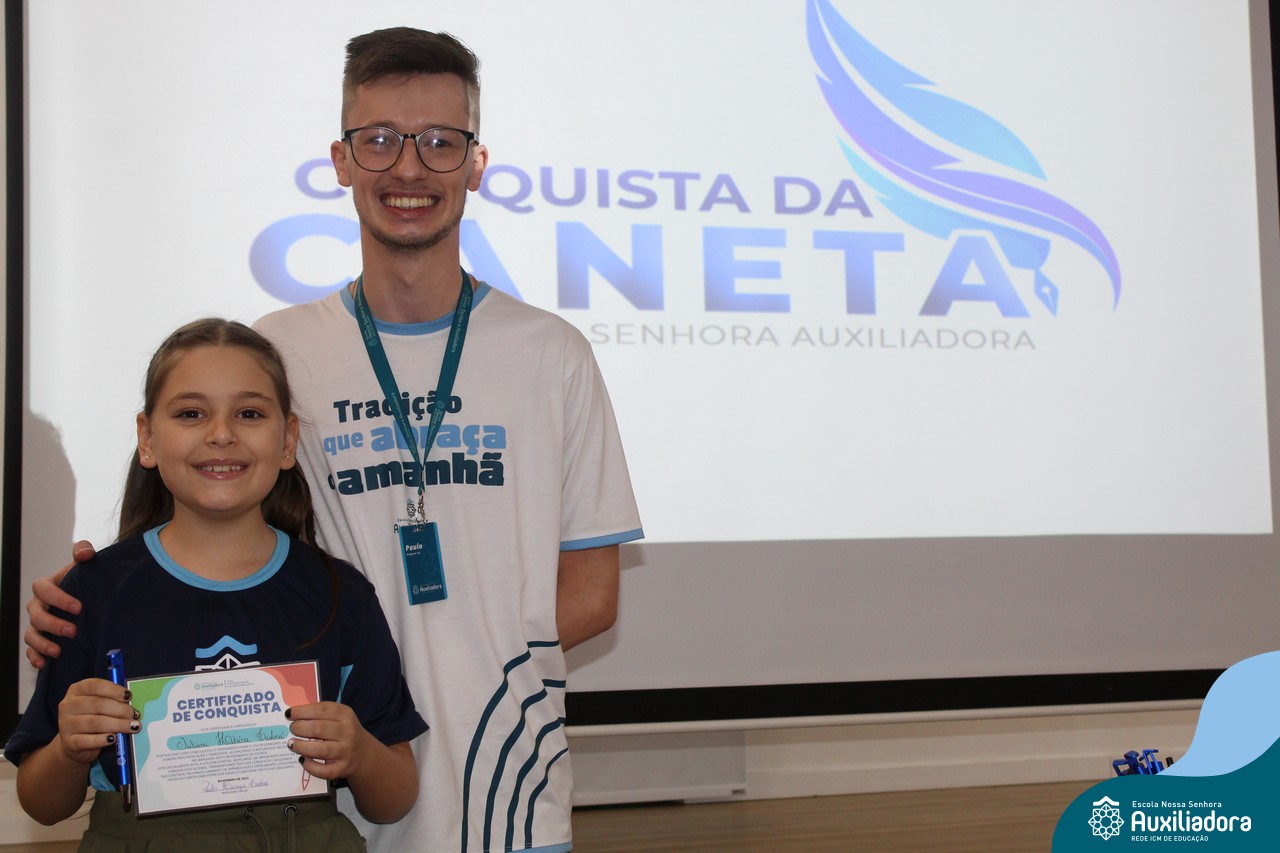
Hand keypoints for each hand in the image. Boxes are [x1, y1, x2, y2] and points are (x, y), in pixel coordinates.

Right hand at [25, 541, 95, 668]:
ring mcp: (36, 624)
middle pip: (36, 615)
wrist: (85, 600)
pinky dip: (35, 657)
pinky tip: (44, 664)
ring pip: (31, 635)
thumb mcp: (83, 567)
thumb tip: (85, 552)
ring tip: (58, 651)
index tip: (79, 608)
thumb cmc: (82, 583)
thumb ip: (83, 553)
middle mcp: (37, 606)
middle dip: (53, 624)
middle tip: (73, 631)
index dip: (59, 599)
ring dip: (43, 644)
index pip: (43, 590)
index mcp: (45, 587)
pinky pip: (30, 650)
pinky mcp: (38, 640)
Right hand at [56, 678, 136, 766]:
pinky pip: (88, 740)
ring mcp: (66, 724)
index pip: (94, 685)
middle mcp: (68, 705)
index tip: (129, 696)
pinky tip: (114, 739)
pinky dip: (103, 739)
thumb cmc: (92, 717)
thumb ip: (112, 699)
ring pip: (95, 723)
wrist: (73, 743)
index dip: (113, 690)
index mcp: (76, 690)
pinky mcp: (68, 742)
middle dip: (120, 709)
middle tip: (135, 715)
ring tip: (133, 727)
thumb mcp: (98, 704)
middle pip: (97, 704)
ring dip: (117, 724)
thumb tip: (132, 702)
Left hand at [286, 702, 376, 780]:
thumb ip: (320, 714)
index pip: (321, 710)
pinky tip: (303, 760)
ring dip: (301, 746)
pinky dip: (310, 766)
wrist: (364, 753)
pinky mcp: (342, 768)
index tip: (289, 714)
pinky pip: (323, 770)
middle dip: (300, 728)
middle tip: (292, 729)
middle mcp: (348, 732)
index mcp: (346, 715)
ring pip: (320, 750)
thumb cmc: (344, 731)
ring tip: (292, 744)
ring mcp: (346, 751)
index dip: (302, 711)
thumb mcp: (339, 716)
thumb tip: (293, 715)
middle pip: (318, 729)